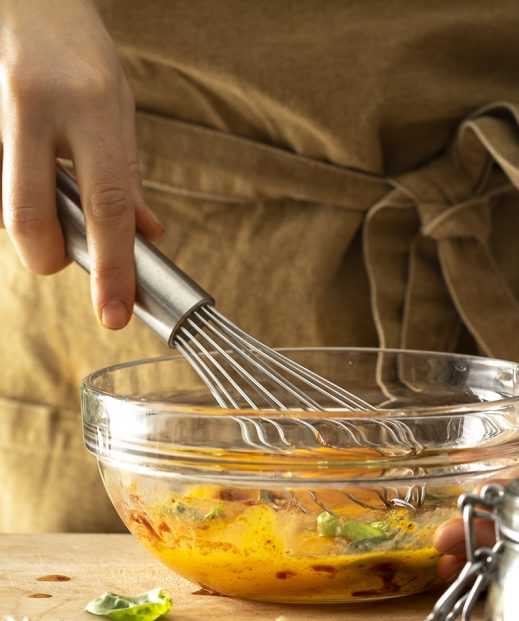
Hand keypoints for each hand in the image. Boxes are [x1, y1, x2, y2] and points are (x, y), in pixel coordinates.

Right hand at [0, 0, 162, 328]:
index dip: (112, 268)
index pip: (106, 206)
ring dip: (34, 221)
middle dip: (50, 259)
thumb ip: (127, 175)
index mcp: (89, 105)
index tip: (115, 314)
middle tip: (66, 258)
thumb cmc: (76, 49)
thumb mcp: (116, 104)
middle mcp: (37, 107)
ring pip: (8, 208)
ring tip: (50, 185)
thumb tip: (147, 236)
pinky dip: (17, 197)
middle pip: (31, 220)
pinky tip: (31, 173)